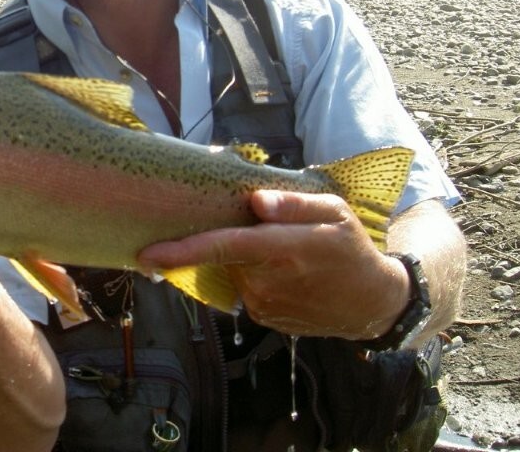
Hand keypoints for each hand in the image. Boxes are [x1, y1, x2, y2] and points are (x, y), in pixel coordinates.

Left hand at [137, 189, 408, 338]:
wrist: (372, 301)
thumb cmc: (351, 247)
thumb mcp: (334, 212)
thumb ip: (293, 204)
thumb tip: (256, 202)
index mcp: (284, 249)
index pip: (223, 246)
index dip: (182, 251)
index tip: (147, 255)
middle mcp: (268, 281)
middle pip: (224, 253)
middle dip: (224, 239)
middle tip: (257, 231)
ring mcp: (264, 304)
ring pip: (234, 271)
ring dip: (245, 259)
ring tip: (283, 255)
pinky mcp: (264, 318)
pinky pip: (245, 289)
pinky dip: (254, 277)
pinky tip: (284, 275)